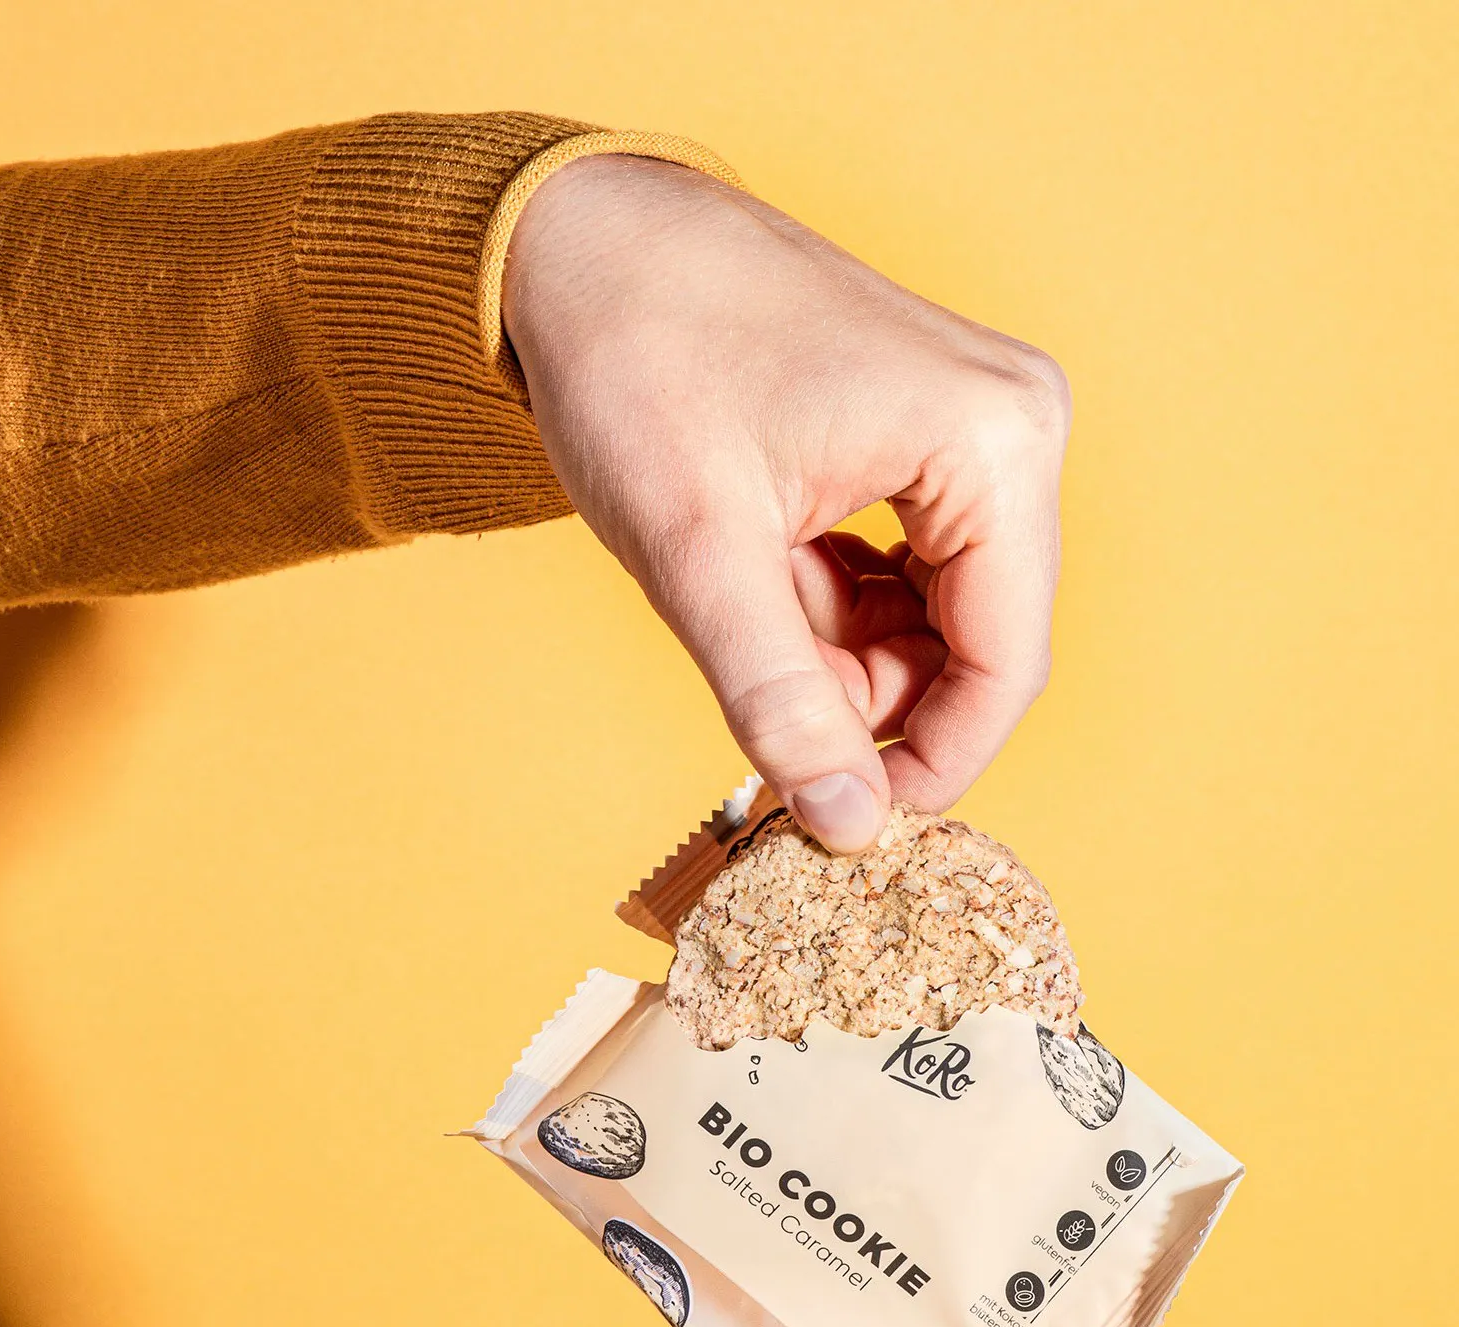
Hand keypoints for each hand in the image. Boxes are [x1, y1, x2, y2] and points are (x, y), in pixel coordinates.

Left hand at [501, 154, 1069, 851]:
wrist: (578, 240)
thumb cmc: (638, 361)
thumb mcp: (703, 556)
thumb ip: (783, 701)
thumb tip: (850, 824)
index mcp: (991, 443)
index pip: (1004, 663)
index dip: (932, 764)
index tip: (845, 822)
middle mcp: (1011, 424)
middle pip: (975, 641)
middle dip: (870, 697)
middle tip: (762, 700)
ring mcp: (974, 422)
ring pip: (935, 614)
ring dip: (842, 653)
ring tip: (743, 606)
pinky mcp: (930, 430)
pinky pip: (907, 566)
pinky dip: (834, 604)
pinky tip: (762, 573)